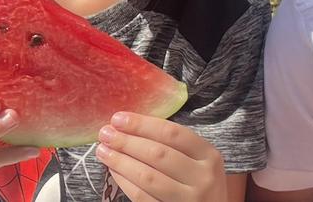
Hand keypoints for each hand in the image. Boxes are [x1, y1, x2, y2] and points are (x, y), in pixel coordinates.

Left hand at [94, 112, 225, 201]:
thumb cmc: (199, 180)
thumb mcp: (197, 159)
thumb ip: (171, 143)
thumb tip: (127, 125)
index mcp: (208, 155)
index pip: (171, 133)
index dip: (142, 125)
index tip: (118, 119)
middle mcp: (202, 177)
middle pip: (157, 154)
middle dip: (126, 142)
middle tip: (105, 134)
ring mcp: (188, 199)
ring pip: (147, 177)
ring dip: (121, 162)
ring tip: (103, 151)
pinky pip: (142, 197)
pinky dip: (124, 182)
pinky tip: (114, 171)